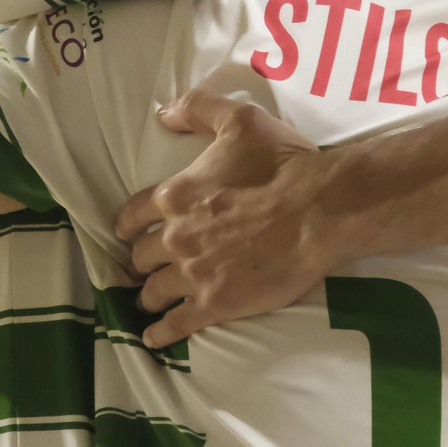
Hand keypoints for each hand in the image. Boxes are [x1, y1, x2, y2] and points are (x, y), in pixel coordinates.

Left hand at [114, 91, 341, 348]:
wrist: (318, 209)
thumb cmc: (281, 163)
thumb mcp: (239, 119)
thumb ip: (198, 109)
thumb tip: (163, 113)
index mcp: (176, 195)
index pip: (134, 214)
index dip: (128, 225)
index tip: (129, 233)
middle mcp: (176, 236)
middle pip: (141, 256)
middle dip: (141, 262)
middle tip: (146, 267)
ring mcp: (194, 273)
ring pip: (154, 291)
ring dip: (149, 295)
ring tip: (150, 301)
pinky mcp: (215, 303)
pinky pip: (176, 324)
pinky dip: (161, 332)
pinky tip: (154, 337)